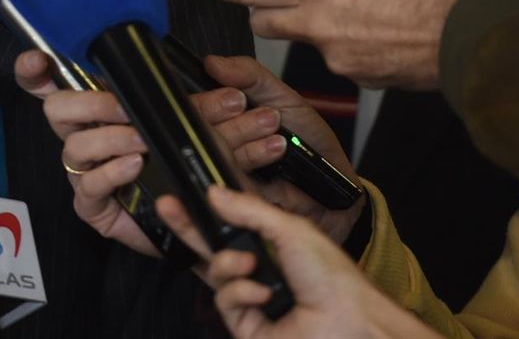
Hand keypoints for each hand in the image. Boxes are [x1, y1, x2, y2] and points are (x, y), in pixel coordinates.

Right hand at [14, 49, 247, 255]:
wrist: (195, 217)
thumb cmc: (185, 163)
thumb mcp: (196, 126)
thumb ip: (205, 107)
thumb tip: (227, 88)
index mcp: (96, 110)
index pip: (52, 83)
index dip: (35, 70)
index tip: (36, 58)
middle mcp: (81, 136)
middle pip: (56, 109)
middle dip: (90, 104)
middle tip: (122, 107)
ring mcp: (82, 171)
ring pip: (75, 146)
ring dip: (111, 138)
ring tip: (142, 142)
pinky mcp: (92, 206)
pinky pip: (90, 185)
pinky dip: (113, 172)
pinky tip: (135, 165)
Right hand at [159, 186, 436, 338]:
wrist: (349, 321)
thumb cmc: (333, 279)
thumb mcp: (292, 229)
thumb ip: (250, 210)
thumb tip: (215, 193)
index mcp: (270, 246)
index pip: (227, 226)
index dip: (202, 212)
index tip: (180, 195)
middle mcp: (258, 272)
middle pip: (211, 249)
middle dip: (189, 229)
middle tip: (168, 208)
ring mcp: (251, 300)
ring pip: (215, 274)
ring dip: (228, 264)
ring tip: (250, 264)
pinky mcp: (245, 325)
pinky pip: (225, 301)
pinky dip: (241, 292)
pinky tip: (261, 293)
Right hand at [199, 56, 363, 243]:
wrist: (332, 182)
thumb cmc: (308, 139)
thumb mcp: (283, 97)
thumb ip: (250, 75)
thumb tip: (213, 62)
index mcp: (223, 114)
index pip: (196, 104)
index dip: (211, 100)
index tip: (236, 96)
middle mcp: (219, 138)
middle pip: (201, 128)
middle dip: (236, 120)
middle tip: (267, 116)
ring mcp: (225, 166)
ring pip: (217, 149)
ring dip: (250, 137)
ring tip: (279, 134)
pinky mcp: (235, 191)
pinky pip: (231, 175)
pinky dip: (255, 157)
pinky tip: (276, 149)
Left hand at [207, 0, 489, 89]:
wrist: (479, 33)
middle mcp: (319, 26)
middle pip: (266, 23)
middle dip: (266, 8)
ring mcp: (340, 58)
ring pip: (307, 40)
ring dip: (317, 24)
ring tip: (361, 4)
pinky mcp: (364, 79)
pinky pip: (342, 58)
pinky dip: (351, 43)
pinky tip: (382, 28)